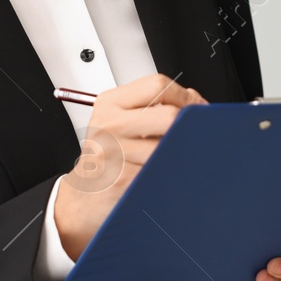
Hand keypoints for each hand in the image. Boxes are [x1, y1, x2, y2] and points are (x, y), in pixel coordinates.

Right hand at [53, 73, 205, 259]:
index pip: (157, 85)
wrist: (85, 195)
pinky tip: (165, 170)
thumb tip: (195, 101)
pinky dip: (172, 169)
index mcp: (110, 103)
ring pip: (170, 146)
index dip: (184, 95)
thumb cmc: (107, 155)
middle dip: (189, 124)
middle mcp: (110, 125)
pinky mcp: (124, 179)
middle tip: (195, 131)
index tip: (196, 106)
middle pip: (169, 115)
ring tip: (176, 154)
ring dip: (182, 150)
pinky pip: (163, 169)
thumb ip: (156, 103)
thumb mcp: (121, 119)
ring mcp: (115, 153)